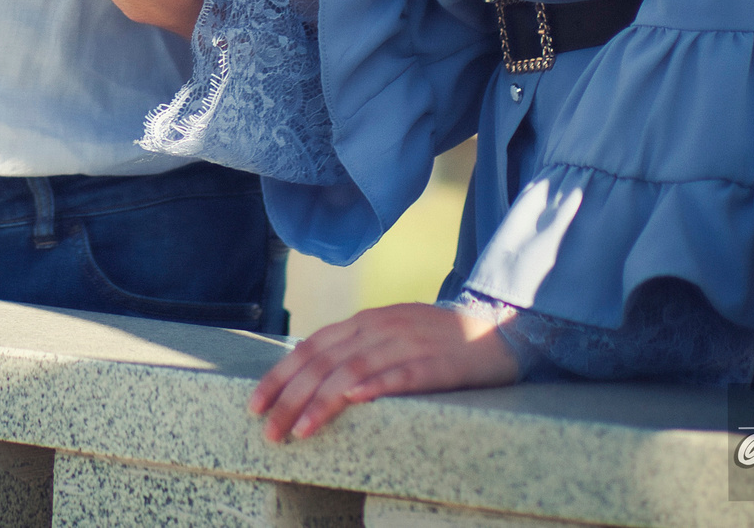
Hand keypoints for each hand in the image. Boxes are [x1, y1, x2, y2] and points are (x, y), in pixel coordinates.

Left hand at [249, 302, 520, 440]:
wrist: (498, 328)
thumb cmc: (438, 339)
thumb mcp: (390, 333)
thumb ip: (356, 348)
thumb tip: (313, 375)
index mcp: (364, 322)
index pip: (310, 348)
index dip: (279, 376)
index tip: (254, 404)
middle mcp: (379, 328)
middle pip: (323, 363)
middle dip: (290, 398)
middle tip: (269, 431)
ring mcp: (407, 344)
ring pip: (353, 371)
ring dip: (321, 402)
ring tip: (299, 430)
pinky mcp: (436, 364)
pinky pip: (401, 375)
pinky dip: (375, 386)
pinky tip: (354, 402)